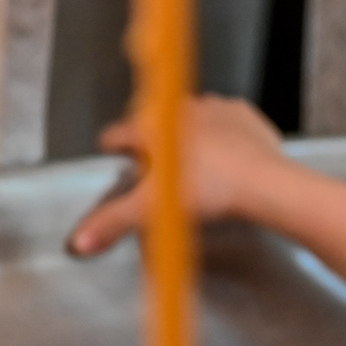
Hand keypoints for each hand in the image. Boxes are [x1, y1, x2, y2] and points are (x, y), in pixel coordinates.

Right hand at [67, 95, 291, 255]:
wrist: (264, 182)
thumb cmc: (211, 189)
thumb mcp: (152, 209)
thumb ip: (113, 222)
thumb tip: (82, 240)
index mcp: (152, 125)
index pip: (118, 133)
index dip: (113, 147)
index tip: (112, 150)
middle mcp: (179, 108)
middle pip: (152, 123)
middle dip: (151, 144)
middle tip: (157, 172)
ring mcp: (213, 106)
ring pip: (188, 118)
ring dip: (185, 136)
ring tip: (192, 166)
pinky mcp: (241, 111)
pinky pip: (222, 119)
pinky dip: (219, 134)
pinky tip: (222, 156)